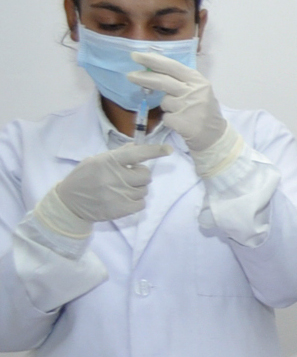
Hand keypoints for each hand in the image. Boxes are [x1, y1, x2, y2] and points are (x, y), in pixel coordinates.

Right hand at [49, 144, 170, 225]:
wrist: (69, 202)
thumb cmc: (84, 178)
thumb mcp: (95, 161)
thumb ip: (117, 155)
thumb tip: (136, 147)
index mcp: (108, 161)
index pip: (137, 154)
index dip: (154, 151)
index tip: (168, 150)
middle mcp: (115, 176)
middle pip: (146, 175)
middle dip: (140, 175)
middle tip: (127, 177)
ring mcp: (118, 194)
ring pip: (144, 190)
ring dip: (137, 189)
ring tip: (120, 189)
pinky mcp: (120, 209)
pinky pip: (141, 203)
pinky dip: (135, 201)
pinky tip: (122, 199)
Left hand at [129, 52, 228, 151]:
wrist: (215, 135)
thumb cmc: (203, 109)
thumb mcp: (198, 90)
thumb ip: (181, 80)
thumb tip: (153, 69)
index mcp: (198, 80)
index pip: (172, 67)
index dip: (153, 60)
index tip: (136, 55)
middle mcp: (194, 91)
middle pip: (163, 81)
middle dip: (144, 77)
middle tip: (130, 75)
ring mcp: (187, 107)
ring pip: (164, 101)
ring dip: (168, 107)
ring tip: (181, 112)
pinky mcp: (181, 122)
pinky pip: (165, 117)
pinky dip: (170, 120)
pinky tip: (181, 123)